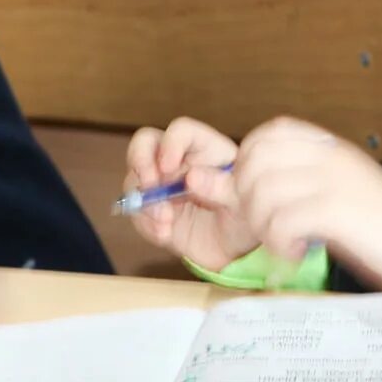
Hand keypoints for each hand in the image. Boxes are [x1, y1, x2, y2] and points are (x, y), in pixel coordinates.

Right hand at [124, 117, 255, 270]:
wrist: (236, 250)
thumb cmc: (246, 216)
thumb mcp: (244, 202)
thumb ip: (220, 187)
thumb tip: (191, 177)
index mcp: (206, 149)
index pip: (182, 131)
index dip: (171, 143)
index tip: (169, 167)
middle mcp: (179, 162)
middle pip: (145, 143)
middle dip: (141, 161)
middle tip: (150, 185)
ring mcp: (162, 186)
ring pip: (135, 179)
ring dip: (146, 202)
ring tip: (166, 222)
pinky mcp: (152, 211)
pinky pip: (136, 212)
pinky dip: (146, 223)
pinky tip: (164, 235)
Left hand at [230, 117, 381, 289]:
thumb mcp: (341, 192)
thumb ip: (299, 184)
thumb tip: (243, 189)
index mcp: (333, 148)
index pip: (271, 132)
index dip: (249, 160)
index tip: (254, 192)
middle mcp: (331, 157)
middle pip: (257, 160)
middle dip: (247, 197)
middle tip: (264, 225)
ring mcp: (333, 181)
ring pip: (262, 192)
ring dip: (262, 225)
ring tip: (283, 244)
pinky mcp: (335, 210)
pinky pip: (281, 221)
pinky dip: (280, 244)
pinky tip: (297, 253)